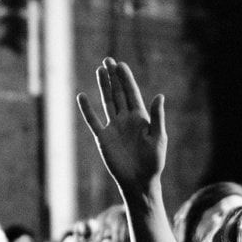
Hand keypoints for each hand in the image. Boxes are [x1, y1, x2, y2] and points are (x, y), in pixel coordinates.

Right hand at [76, 59, 166, 197]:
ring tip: (99, 70)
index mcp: (140, 117)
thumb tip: (159, 96)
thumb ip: (158, 117)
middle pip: (118, 93)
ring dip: (103, 87)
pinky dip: (87, 109)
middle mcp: (126, 119)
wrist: (139, 181)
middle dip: (113, 77)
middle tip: (108, 60)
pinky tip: (81, 97)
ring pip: (107, 102)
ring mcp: (114, 127)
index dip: (126, 79)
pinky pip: (93, 121)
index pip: (131, 93)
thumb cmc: (153, 162)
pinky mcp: (103, 138)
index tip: (120, 64)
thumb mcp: (158, 138)